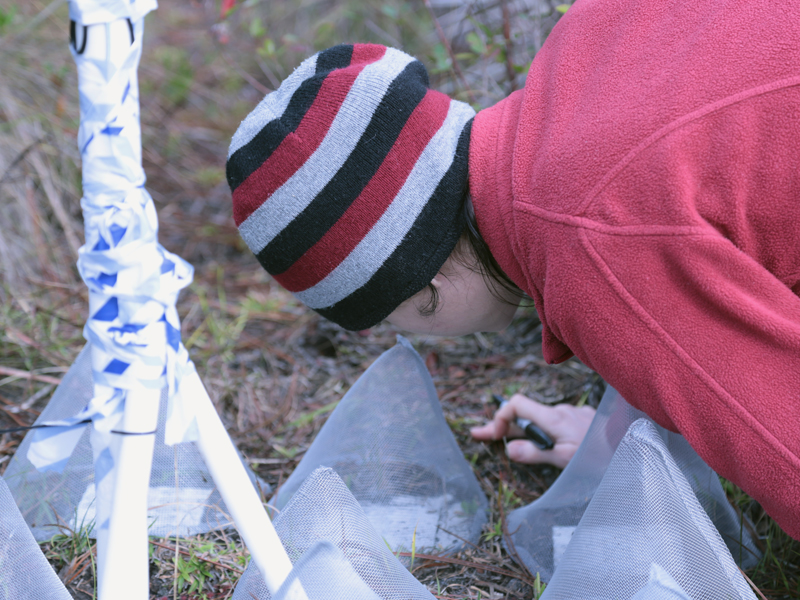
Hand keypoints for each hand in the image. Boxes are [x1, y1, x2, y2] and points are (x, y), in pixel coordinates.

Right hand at [470, 393, 595, 467]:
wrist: (634, 447)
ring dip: (528, 431)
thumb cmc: (601, 457)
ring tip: (522, 447)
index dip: (500, 417)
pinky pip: (557, 422)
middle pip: (525, 414)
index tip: (494, 436)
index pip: (516, 404)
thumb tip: (509, 449)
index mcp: (554, 418)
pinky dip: (546, 431)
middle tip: (483, 436)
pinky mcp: (582, 418)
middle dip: (504, 426)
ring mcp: (572, 413)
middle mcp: (561, 411)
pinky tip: (553, 444)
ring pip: (541, 420)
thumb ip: (535, 453)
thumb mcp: (565, 460)